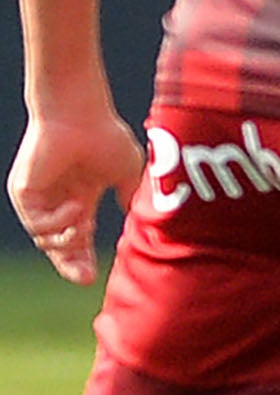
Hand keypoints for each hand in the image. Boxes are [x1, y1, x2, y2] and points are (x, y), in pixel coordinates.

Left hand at [11, 109, 144, 284]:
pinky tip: (74, 207)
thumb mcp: (127, 174)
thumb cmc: (104, 137)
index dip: (83, 259)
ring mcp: (39, 197)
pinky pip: (36, 224)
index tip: (93, 279)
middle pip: (57, 246)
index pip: (78, 238)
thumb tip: (139, 221)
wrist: (79, 115)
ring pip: (44, 239)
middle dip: (70, 264)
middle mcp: (57, 200)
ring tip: (84, 223)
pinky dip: (58, 223)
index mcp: (79, 197)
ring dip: (68, 239)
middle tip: (85, 277)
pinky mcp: (24, 192)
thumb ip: (131, 199)